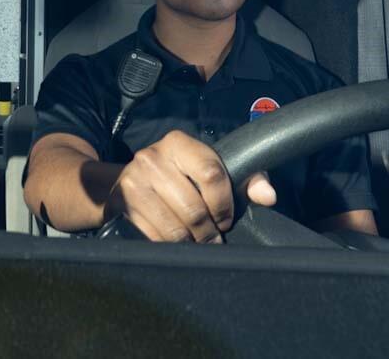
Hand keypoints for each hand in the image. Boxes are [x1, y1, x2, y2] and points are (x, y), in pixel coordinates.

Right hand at [106, 130, 275, 242]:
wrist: (129, 180)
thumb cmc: (181, 177)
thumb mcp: (213, 169)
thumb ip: (248, 179)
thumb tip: (268, 196)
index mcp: (178, 143)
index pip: (211, 173)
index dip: (224, 204)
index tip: (225, 219)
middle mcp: (151, 157)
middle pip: (193, 208)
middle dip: (208, 232)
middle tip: (212, 238)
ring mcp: (133, 180)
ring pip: (175, 227)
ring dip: (190, 242)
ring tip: (196, 242)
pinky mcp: (120, 202)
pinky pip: (154, 236)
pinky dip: (169, 246)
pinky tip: (175, 242)